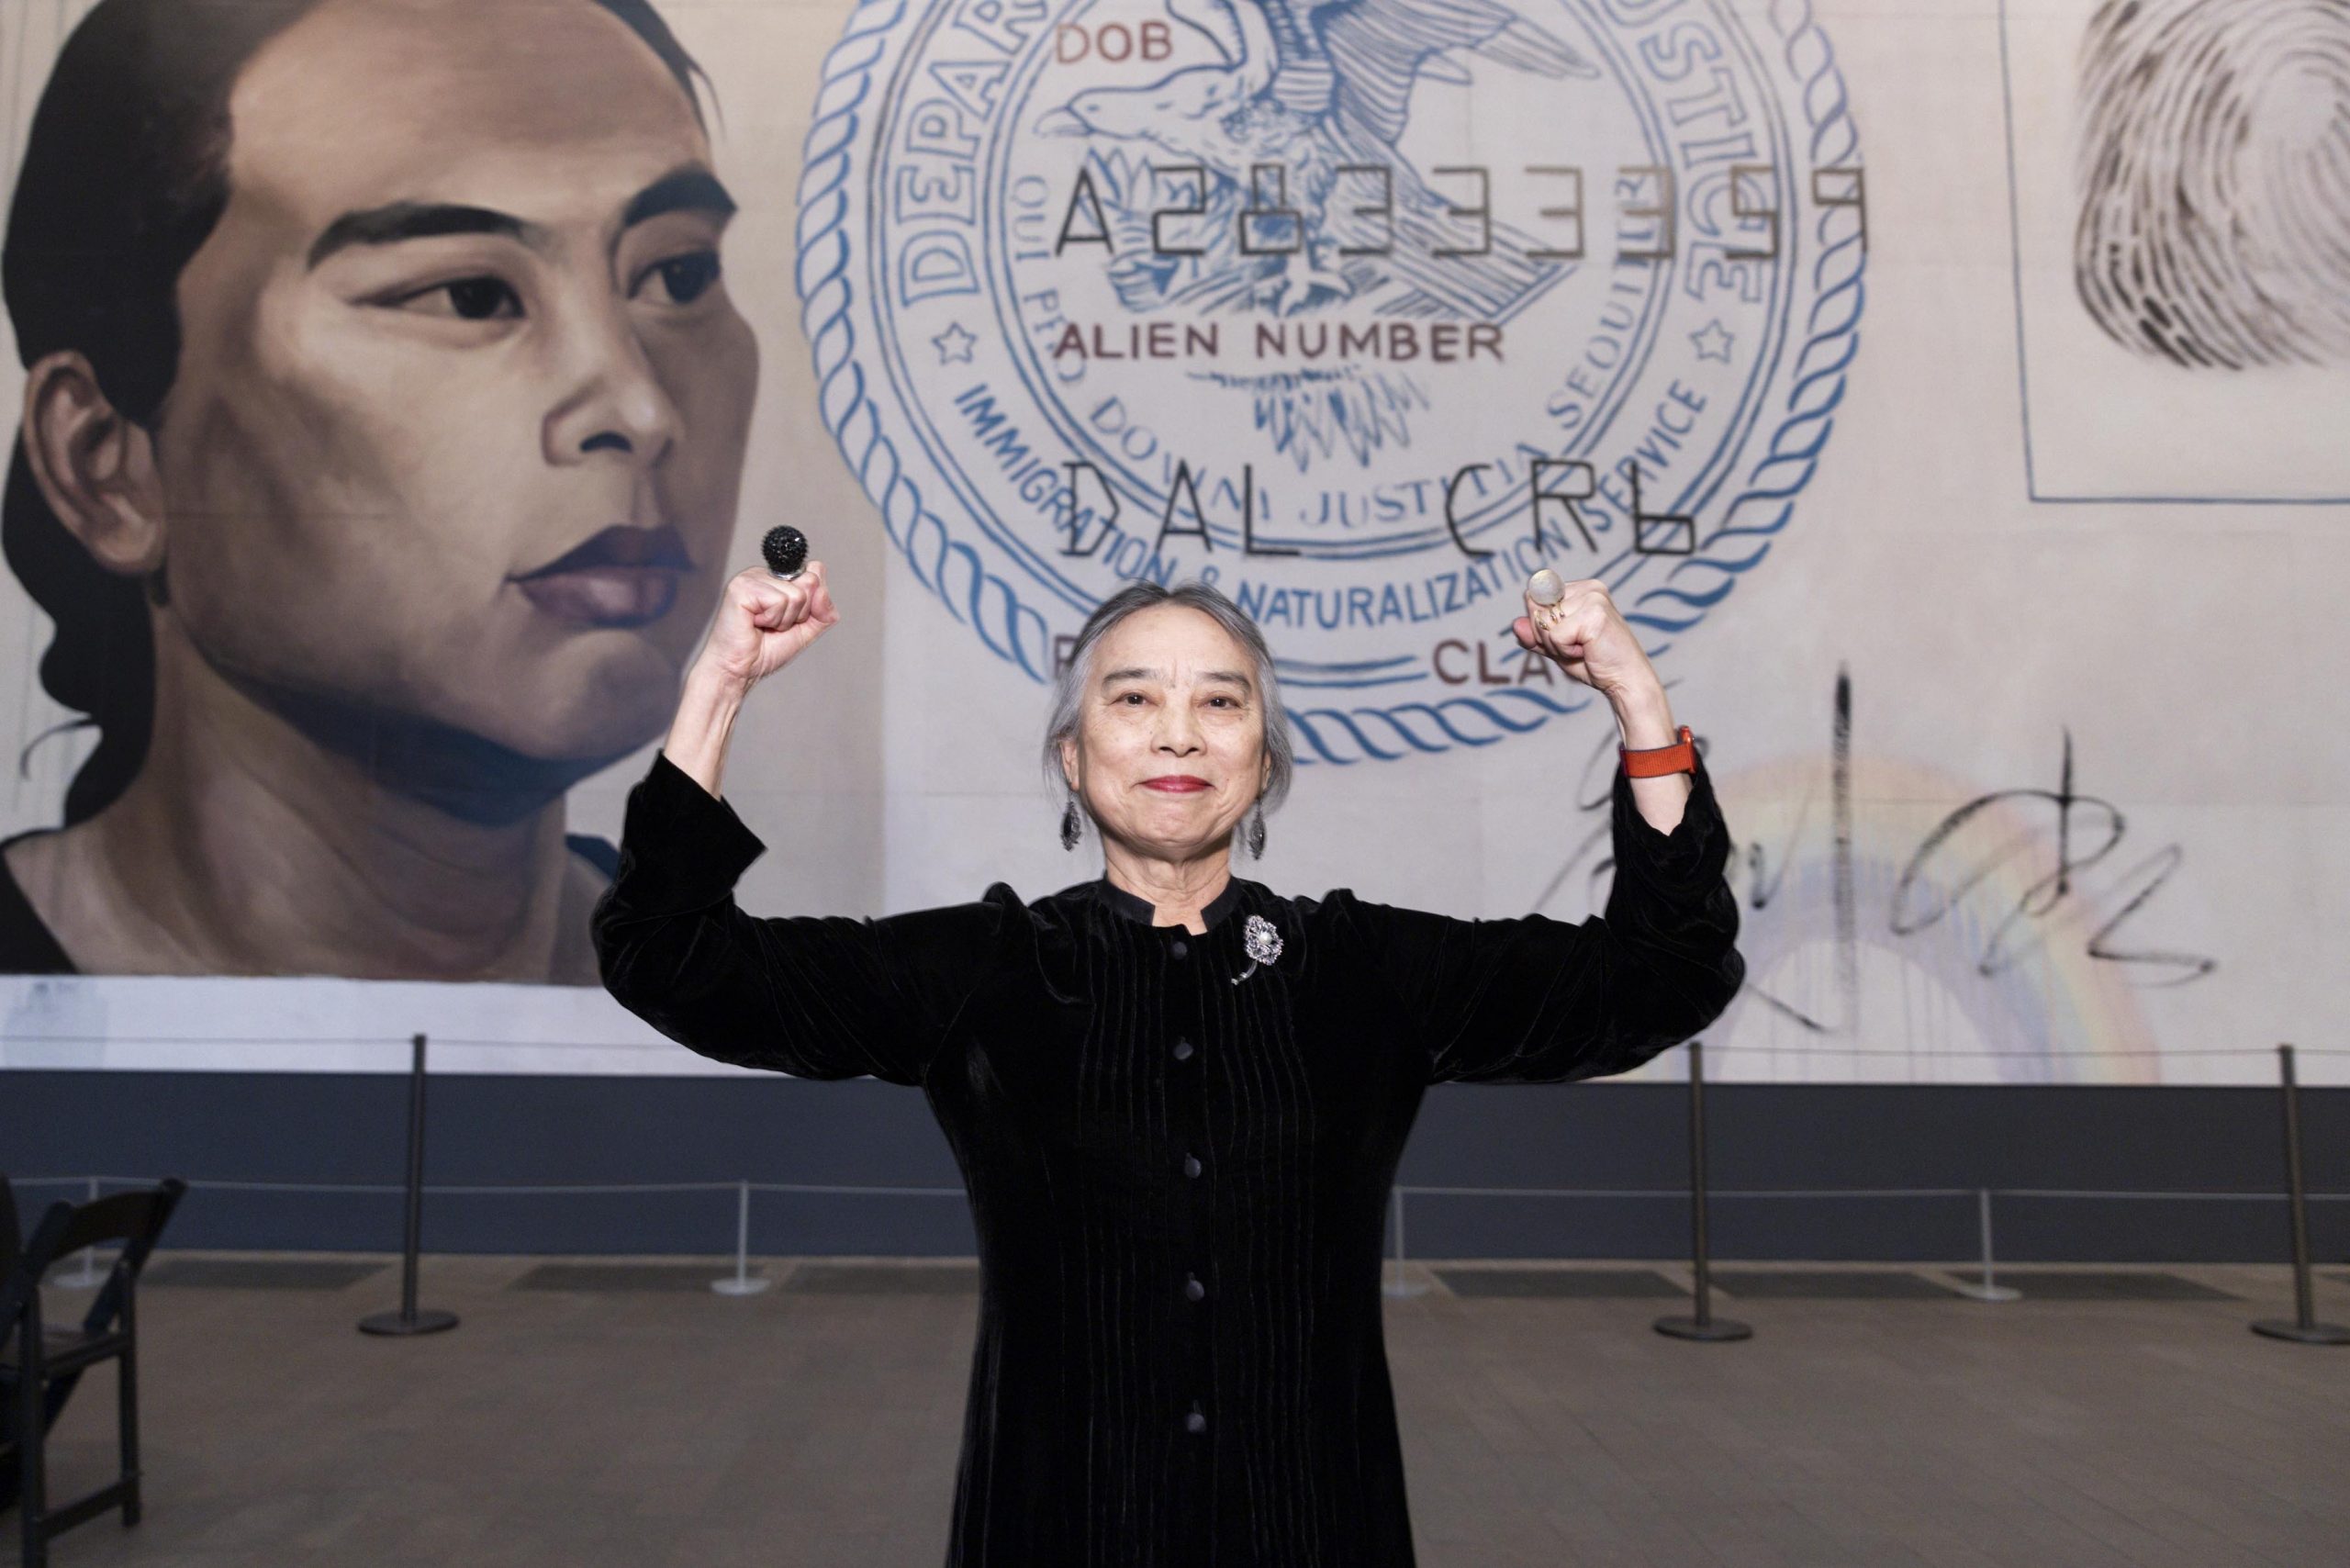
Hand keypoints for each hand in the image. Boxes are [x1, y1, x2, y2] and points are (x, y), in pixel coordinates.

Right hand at [695, 559, 838, 691]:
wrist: (740, 670)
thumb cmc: (765, 651)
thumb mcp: (806, 630)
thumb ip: (823, 611)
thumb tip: (822, 591)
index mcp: (777, 578)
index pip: (815, 573)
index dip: (812, 604)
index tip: (788, 621)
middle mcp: (764, 573)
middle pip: (810, 582)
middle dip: (799, 613)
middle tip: (774, 625)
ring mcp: (751, 577)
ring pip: (796, 595)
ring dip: (783, 620)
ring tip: (763, 625)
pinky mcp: (742, 587)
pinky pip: (779, 601)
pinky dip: (772, 620)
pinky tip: (754, 623)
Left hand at [1509, 572, 1657, 700]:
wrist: (1625, 680)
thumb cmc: (1595, 663)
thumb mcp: (1557, 648)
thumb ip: (1536, 636)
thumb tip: (1515, 624)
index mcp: (1581, 589)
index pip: (1535, 596)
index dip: (1539, 623)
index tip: (1565, 638)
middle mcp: (1588, 588)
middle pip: (1535, 605)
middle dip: (1545, 635)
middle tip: (1574, 646)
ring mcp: (1593, 598)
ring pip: (1544, 622)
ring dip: (1555, 645)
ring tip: (1582, 649)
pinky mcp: (1594, 614)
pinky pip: (1555, 635)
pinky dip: (1564, 651)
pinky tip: (1587, 651)